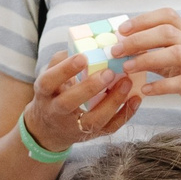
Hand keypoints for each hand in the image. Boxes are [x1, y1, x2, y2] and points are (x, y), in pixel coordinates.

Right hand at [21, 49, 142, 155]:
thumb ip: (62, 61)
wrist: (50, 129)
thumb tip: (83, 45)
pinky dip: (124, 114)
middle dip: (89, 88)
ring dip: (112, 102)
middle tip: (108, 72)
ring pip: (92, 120)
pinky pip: (109, 128)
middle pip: (68, 103)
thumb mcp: (50, 76)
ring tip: (126, 82)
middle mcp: (56, 112)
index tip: (83, 57)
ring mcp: (74, 127)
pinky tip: (135, 99)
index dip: (65, 70)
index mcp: (44, 93)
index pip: (49, 81)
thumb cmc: (53, 94)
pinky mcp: (91, 135)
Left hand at [120, 7, 180, 137]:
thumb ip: (158, 57)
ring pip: (176, 53)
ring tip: (127, 68)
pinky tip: (146, 91)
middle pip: (168, 32)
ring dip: (147, 58)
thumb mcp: (180, 66)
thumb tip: (127, 51)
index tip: (122, 29)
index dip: (144, 19)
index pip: (169, 17)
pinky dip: (162, 86)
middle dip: (139, 38)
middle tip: (116, 50)